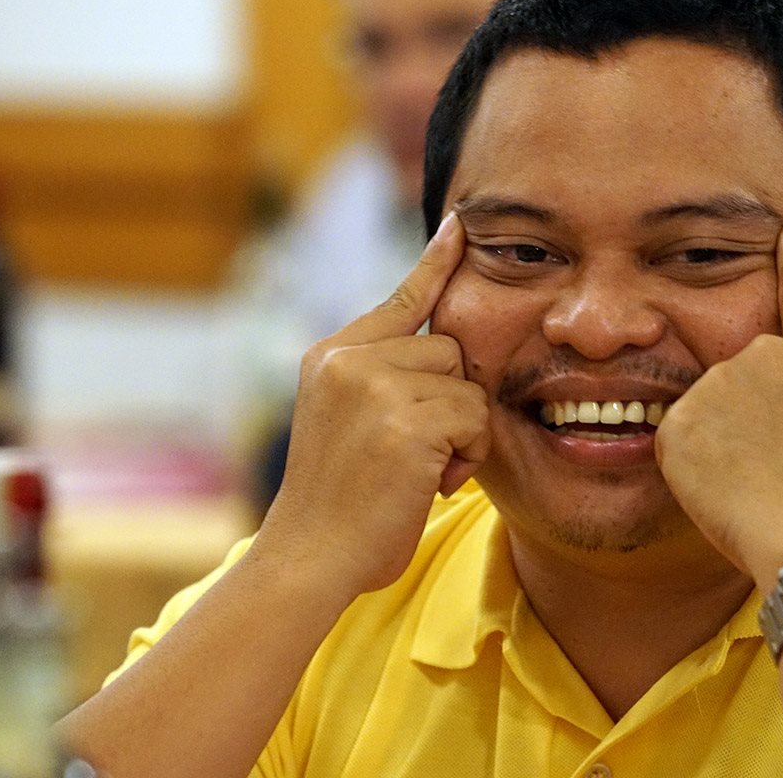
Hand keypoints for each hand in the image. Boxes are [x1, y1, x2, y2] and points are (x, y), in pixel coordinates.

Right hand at [259, 213, 489, 596]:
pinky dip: (465, 456)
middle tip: (419, 453)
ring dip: (460, 433)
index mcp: (331, 355)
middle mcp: (347, 359)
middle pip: (448, 349)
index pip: (400, 299)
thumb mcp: (346, 422)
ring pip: (464, 384)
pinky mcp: (403, 419)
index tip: (461, 224)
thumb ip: (381, 379)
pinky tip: (427, 483)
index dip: (437, 262)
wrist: (310, 557)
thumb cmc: (339, 504)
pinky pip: (473, 417)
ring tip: (418, 471)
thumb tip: (447, 353)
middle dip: (450, 402)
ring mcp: (373, 386)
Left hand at [654, 221, 782, 588]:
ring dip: (724, 447)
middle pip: (741, 379)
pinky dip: (696, 471)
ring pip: (708, 415)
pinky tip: (728, 493)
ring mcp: (718, 383)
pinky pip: (680, 446)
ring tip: (760, 487)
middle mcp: (765, 354)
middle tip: (780, 469)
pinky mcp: (679, 421)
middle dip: (750, 419)